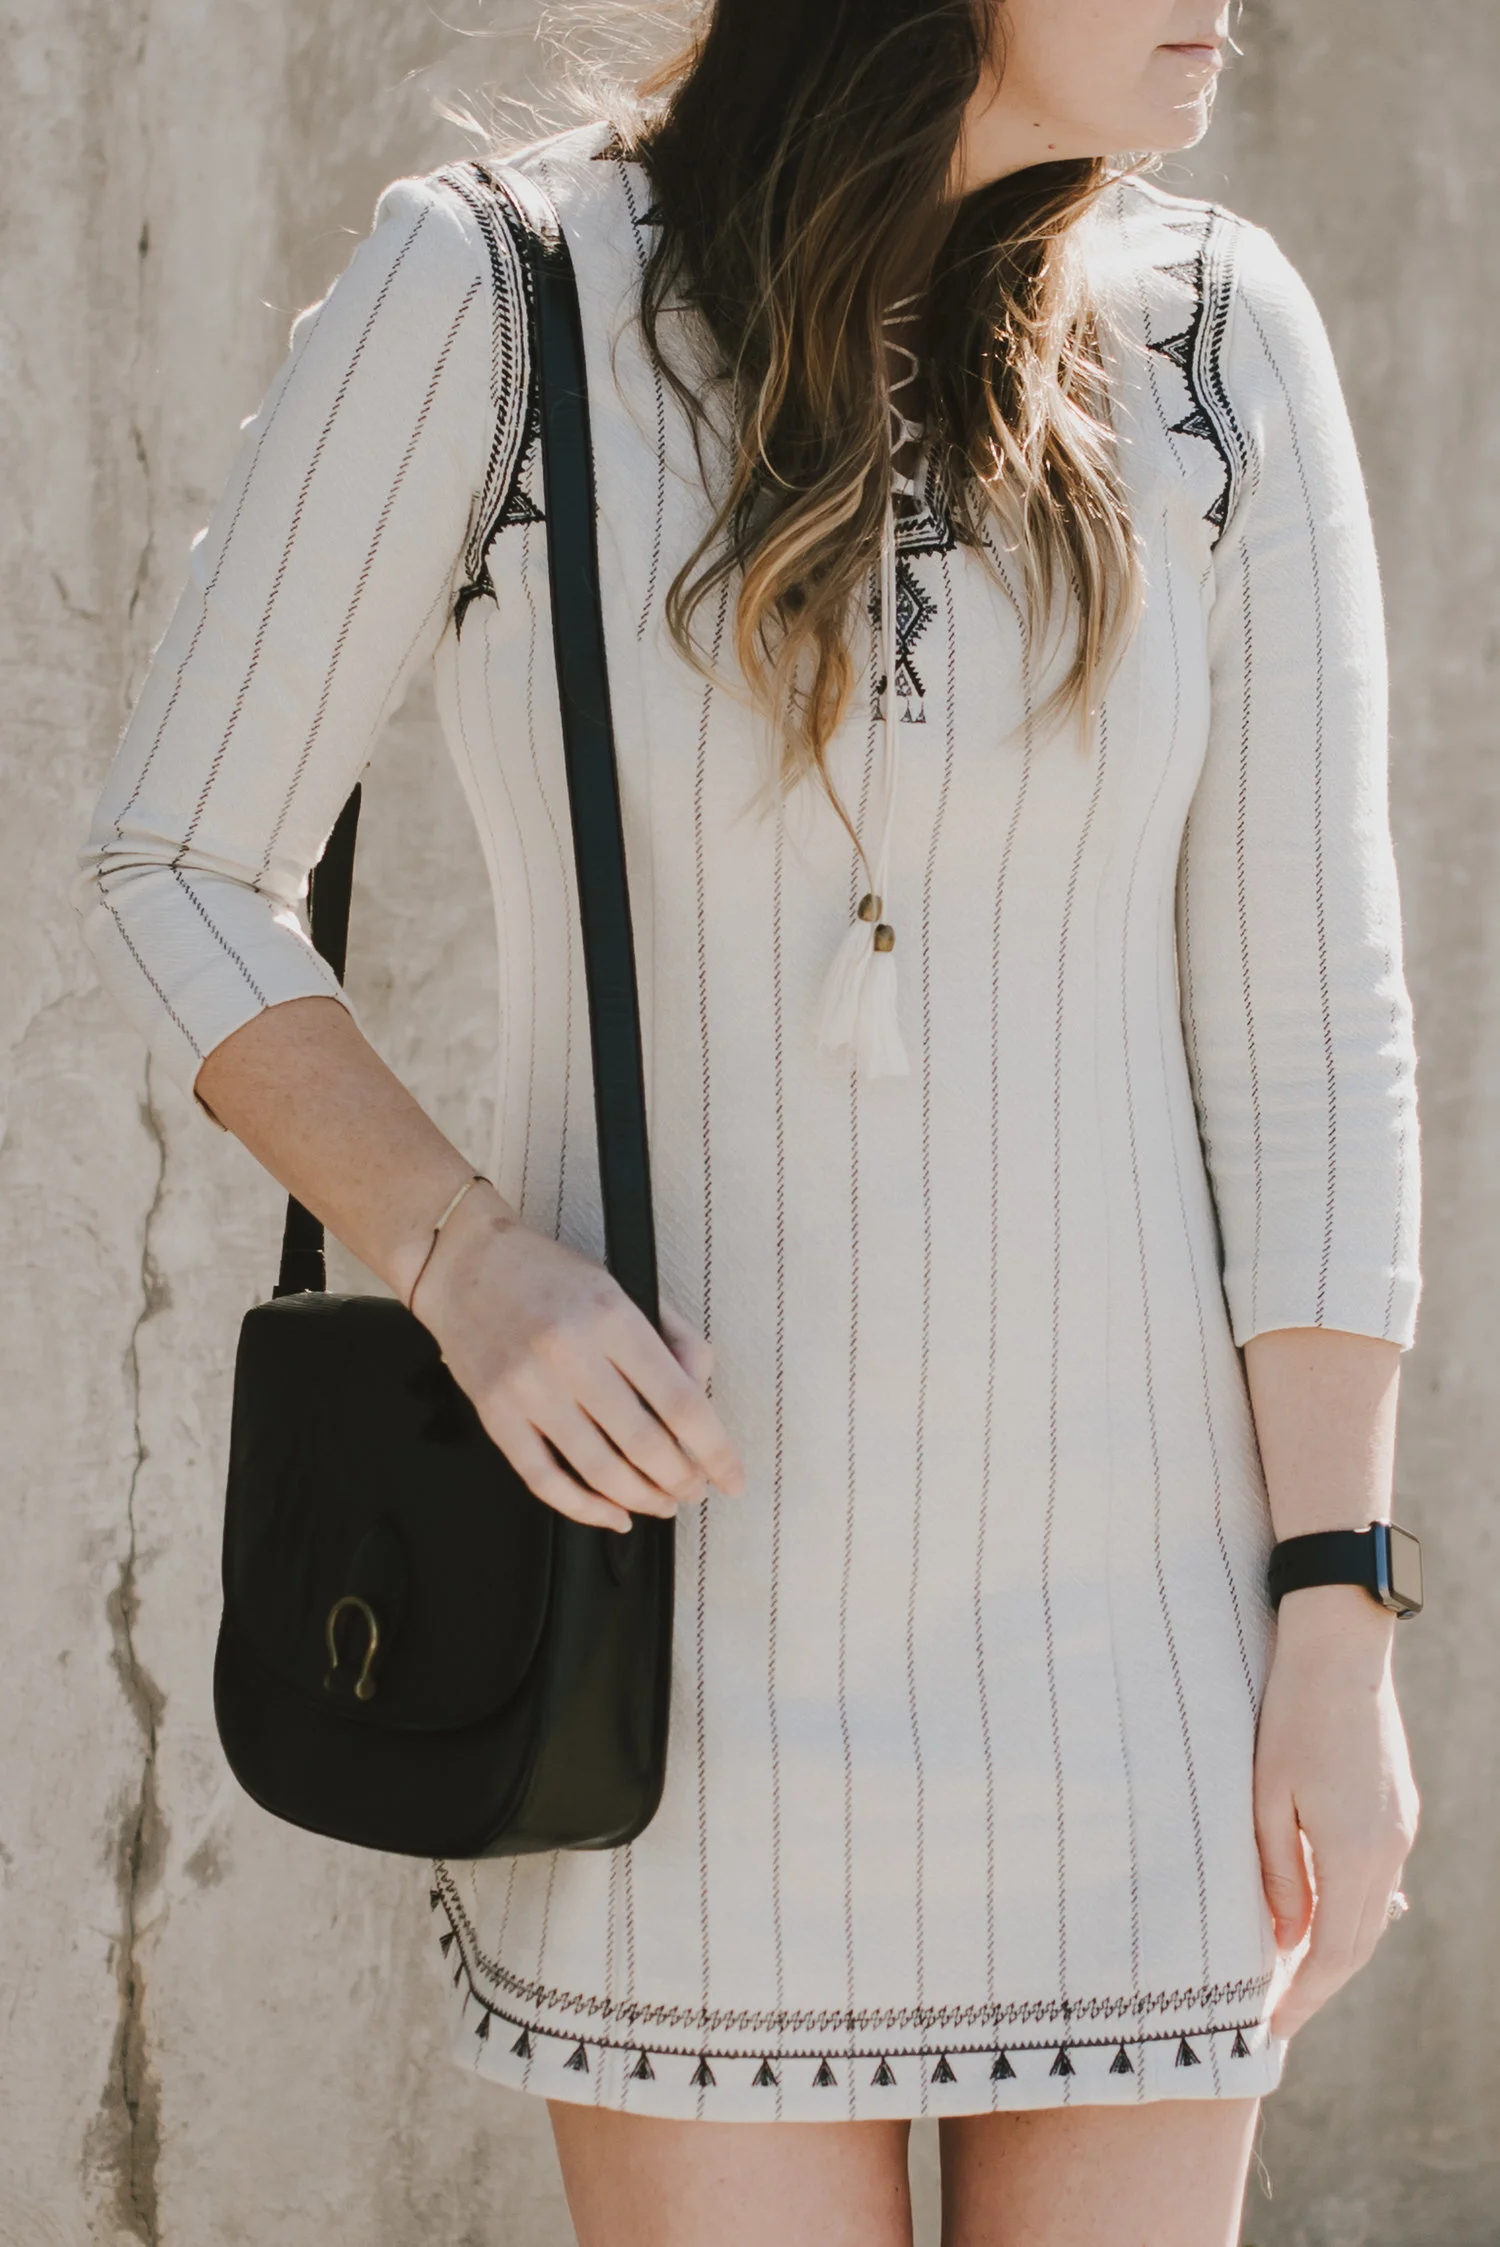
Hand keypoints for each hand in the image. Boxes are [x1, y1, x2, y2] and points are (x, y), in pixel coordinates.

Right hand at [414, 1187, 744, 1532]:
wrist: (463, 1263)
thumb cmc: (549, 1275)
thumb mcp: (623, 1287)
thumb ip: (671, 1339)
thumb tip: (702, 1394)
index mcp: (612, 1318)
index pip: (681, 1402)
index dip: (715, 1452)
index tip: (732, 1478)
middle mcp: (571, 1355)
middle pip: (645, 1445)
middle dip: (682, 1481)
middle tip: (694, 1490)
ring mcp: (529, 1389)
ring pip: (599, 1471)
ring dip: (642, 1499)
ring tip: (662, 1503)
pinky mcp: (495, 1414)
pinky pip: (544, 1480)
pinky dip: (585, 1509)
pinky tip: (612, 1515)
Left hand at [1254, 1585, 1418, 2038]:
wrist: (1342, 1651)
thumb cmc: (1289, 1716)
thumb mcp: (1266, 1797)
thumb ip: (1277, 1872)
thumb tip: (1283, 1939)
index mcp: (1354, 1854)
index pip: (1331, 1954)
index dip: (1302, 1997)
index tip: (1270, 2030)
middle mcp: (1388, 1850)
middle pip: (1357, 1944)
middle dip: (1317, 1987)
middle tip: (1277, 2017)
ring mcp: (1399, 1830)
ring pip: (1370, 1915)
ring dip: (1334, 1951)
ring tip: (1289, 1975)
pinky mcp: (1399, 1810)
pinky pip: (1376, 1882)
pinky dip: (1348, 1912)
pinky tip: (1319, 1918)